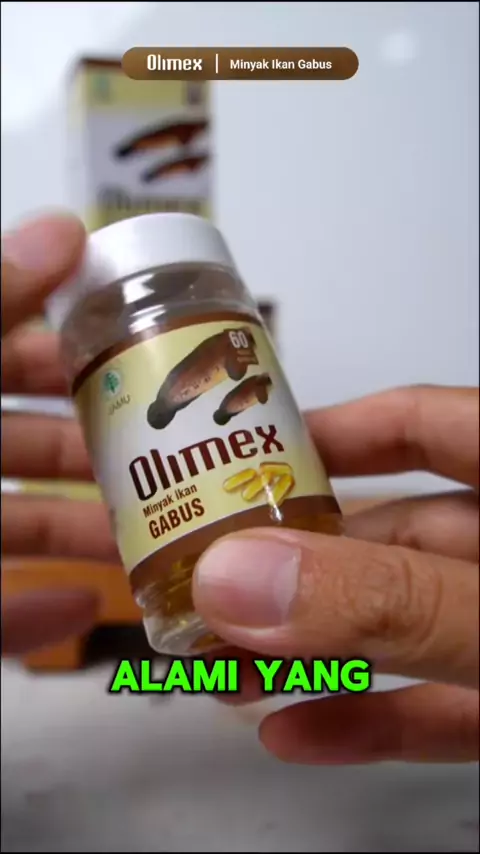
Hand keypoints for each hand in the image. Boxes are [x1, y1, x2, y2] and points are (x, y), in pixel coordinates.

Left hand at [1, 213, 117, 655]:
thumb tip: (65, 229)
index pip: (5, 347)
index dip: (72, 346)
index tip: (142, 357)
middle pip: (16, 440)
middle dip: (95, 450)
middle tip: (168, 457)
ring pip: (8, 526)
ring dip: (78, 539)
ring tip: (148, 543)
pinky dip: (27, 615)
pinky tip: (80, 610)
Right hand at [193, 386, 478, 763]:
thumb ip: (386, 599)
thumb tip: (237, 578)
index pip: (420, 424)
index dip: (333, 431)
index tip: (244, 455)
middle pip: (389, 538)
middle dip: (288, 567)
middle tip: (196, 584)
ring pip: (402, 627)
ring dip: (313, 651)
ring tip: (223, 669)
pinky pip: (441, 703)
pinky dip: (373, 716)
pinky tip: (299, 730)